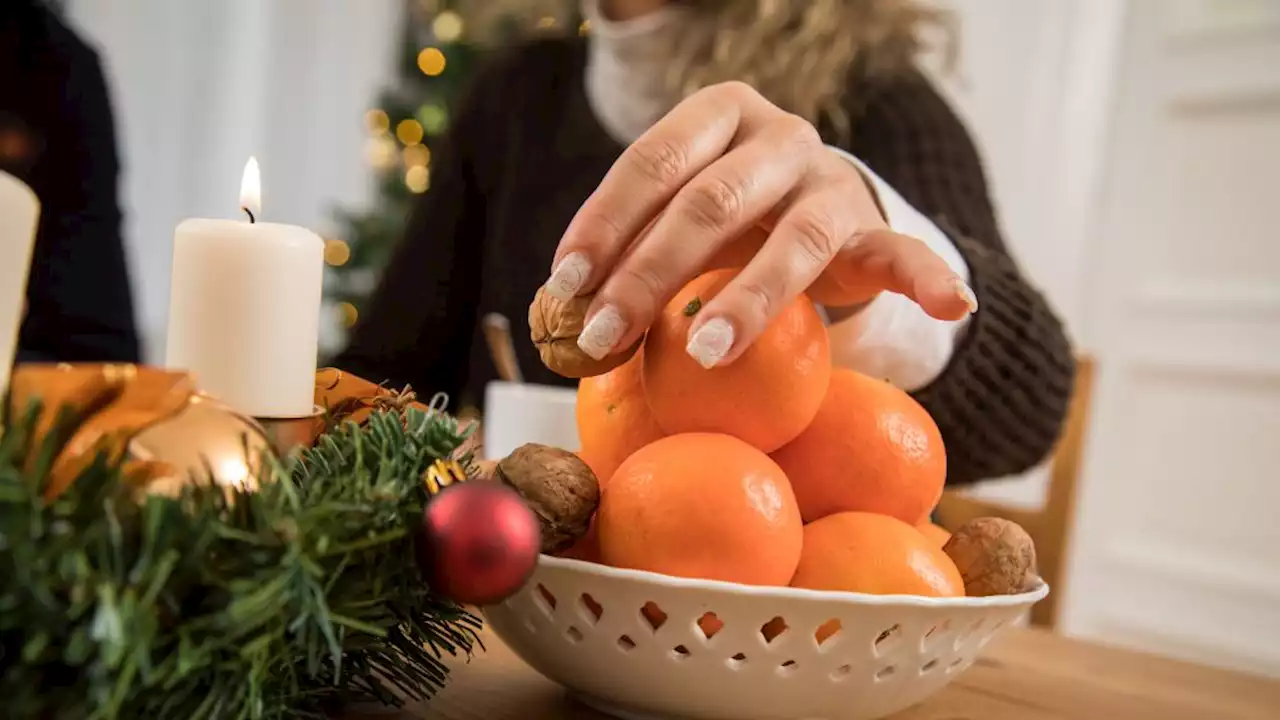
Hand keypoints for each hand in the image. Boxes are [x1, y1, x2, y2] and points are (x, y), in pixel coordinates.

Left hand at [545, 82, 975, 367]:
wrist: (815, 206)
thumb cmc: (724, 218)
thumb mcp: (676, 217)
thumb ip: (628, 251)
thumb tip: (551, 315)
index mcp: (717, 115)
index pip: (652, 162)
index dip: (605, 222)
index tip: (564, 283)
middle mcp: (778, 136)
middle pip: (710, 203)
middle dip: (649, 275)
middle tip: (600, 341)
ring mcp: (832, 181)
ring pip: (794, 238)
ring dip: (750, 298)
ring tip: (709, 352)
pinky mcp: (876, 229)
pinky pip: (902, 254)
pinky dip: (926, 279)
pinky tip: (950, 305)